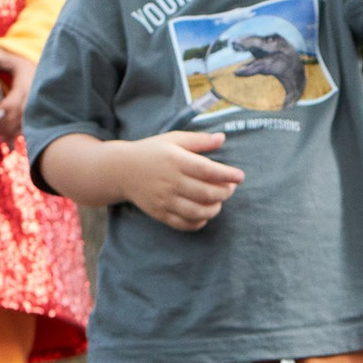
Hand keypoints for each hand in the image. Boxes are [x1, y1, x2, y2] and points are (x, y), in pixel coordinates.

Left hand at [0, 37, 28, 147]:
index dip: (3, 110)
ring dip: (5, 132)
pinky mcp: (33, 113)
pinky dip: (12, 135)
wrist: (24, 60)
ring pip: (23, 125)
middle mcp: (35, 94)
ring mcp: (36, 105)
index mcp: (26, 78)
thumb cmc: (2, 55)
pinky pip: (25, 128)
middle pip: (19, 116)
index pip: (16, 99)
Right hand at [122, 129, 245, 228]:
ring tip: (218, 200)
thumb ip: (199, 140)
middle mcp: (171, 182)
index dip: (228, 175)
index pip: (208, 170)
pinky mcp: (160, 213)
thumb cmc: (152, 151)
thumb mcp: (174, 139)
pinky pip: (185, 224)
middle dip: (225, 192)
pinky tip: (204, 212)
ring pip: (199, 212)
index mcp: (176, 161)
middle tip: (230, 187)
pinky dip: (200, 221)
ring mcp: (165, 200)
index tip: (240, 176)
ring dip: (215, 208)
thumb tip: (222, 138)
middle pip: (207, 193)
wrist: (121, 170)